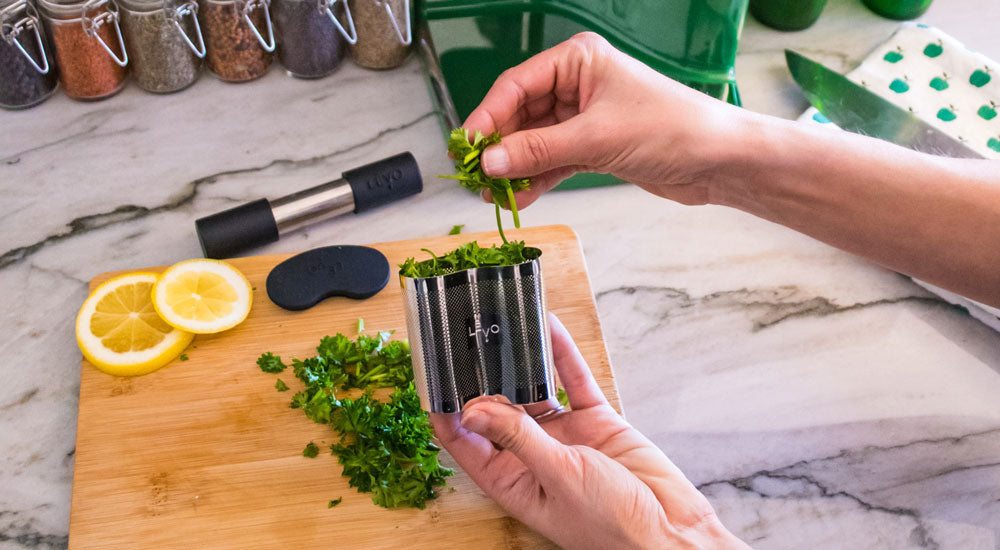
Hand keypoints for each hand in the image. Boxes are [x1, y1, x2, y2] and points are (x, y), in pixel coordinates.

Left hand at [431, 314, 748, 549]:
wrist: (672, 532)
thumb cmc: (611, 527)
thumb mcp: (557, 477)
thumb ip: (517, 438)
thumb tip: (472, 408)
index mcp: (510, 480)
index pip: (464, 440)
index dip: (446, 410)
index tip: (430, 376)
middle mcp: (531, 454)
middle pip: (496, 407)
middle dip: (481, 375)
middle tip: (464, 337)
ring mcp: (564, 435)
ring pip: (533, 387)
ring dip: (519, 359)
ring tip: (500, 324)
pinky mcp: (595, 420)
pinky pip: (573, 379)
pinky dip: (561, 354)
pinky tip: (548, 327)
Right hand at [464, 32, 751, 207]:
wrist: (718, 161)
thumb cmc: (672, 128)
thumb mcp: (596, 138)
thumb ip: (538, 150)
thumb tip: (489, 162)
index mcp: (578, 61)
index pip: (516, 85)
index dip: (487, 117)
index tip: (466, 146)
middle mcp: (578, 84)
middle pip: (520, 114)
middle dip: (499, 147)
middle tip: (475, 174)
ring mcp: (585, 116)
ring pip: (534, 141)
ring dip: (515, 168)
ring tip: (493, 193)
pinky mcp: (593, 146)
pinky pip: (552, 160)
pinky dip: (536, 179)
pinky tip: (519, 198)